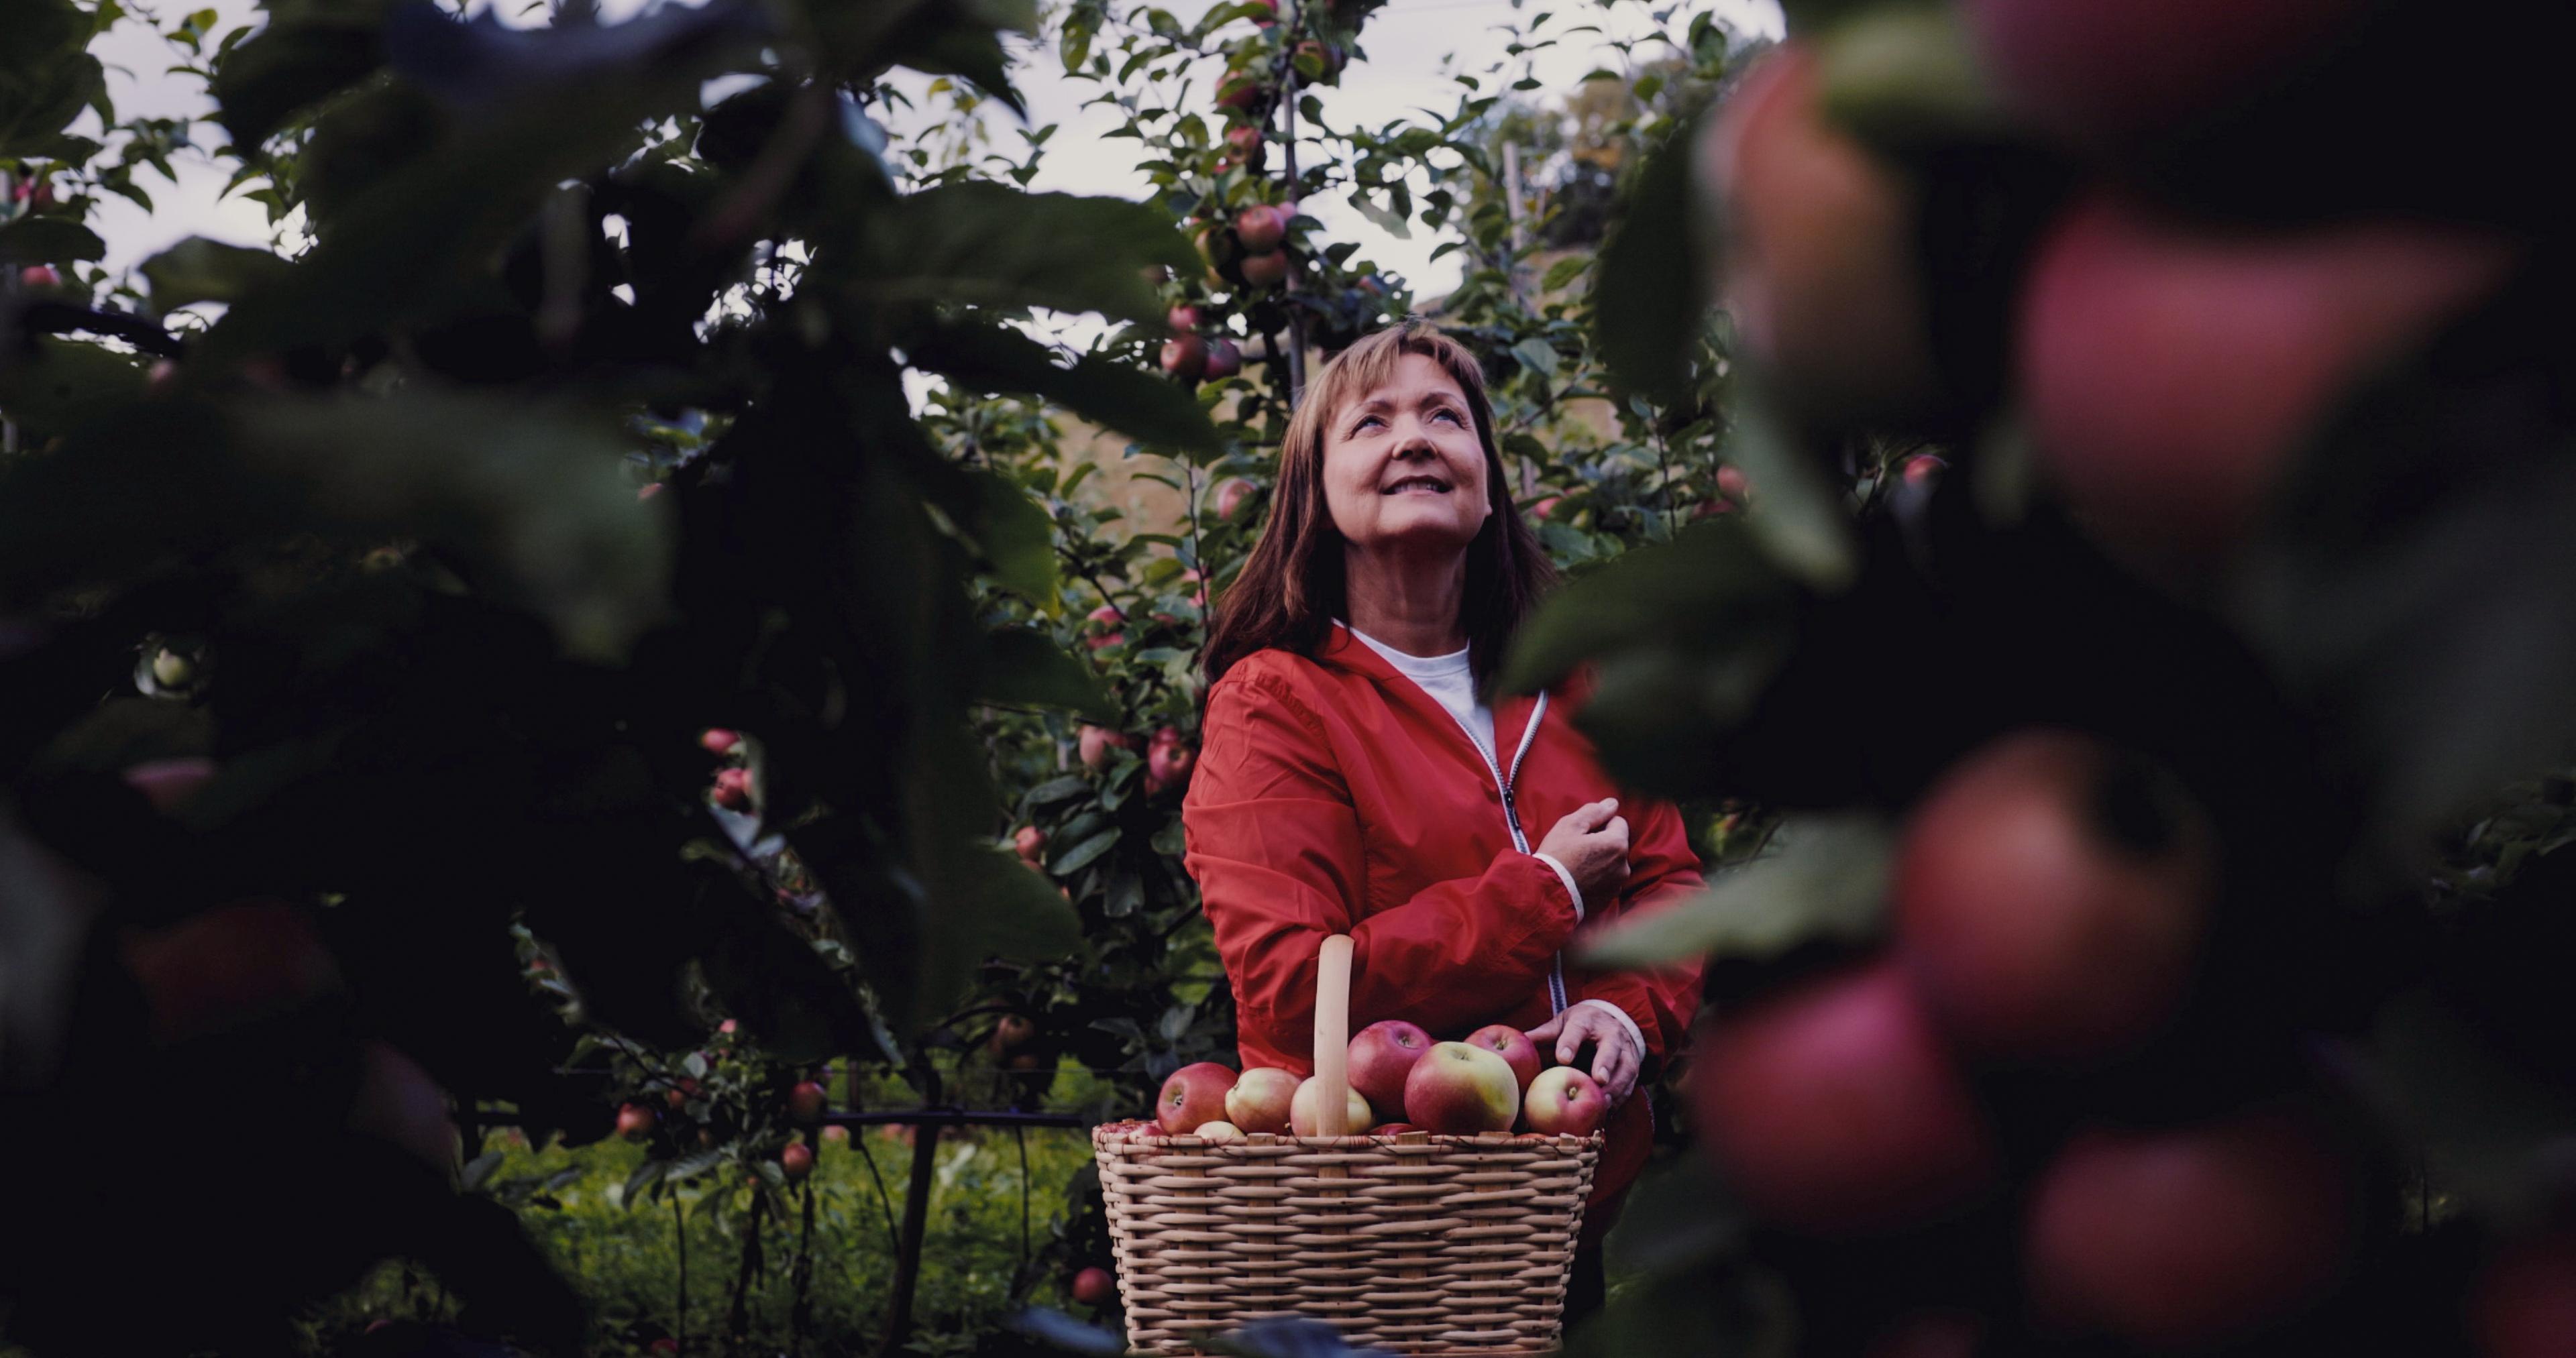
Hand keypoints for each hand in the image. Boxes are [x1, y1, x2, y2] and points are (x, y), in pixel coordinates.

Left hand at [1526, 1001, 1642, 1105]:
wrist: (1612, 1020)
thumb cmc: (1581, 1025)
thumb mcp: (1562, 1023)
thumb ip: (1545, 1034)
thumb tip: (1522, 1040)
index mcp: (1587, 1021)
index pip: (1578, 1030)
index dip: (1570, 1043)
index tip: (1562, 1058)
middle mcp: (1610, 1034)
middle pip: (1610, 1048)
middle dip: (1605, 1064)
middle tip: (1598, 1080)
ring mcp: (1625, 1050)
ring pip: (1625, 1068)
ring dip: (1616, 1087)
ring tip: (1603, 1103)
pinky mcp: (1633, 1066)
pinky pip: (1630, 1083)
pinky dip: (1621, 1098)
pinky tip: (1609, 1111)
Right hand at [1536, 798, 1629, 905]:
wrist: (1544, 894)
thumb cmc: (1556, 857)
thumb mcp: (1570, 825)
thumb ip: (1594, 811)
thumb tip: (1612, 803)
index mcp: (1617, 845)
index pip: (1618, 822)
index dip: (1599, 824)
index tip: (1581, 833)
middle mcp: (1623, 867)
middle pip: (1616, 844)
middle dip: (1602, 843)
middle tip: (1576, 849)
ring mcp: (1617, 885)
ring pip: (1612, 864)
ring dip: (1600, 861)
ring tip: (1576, 866)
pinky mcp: (1608, 900)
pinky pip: (1606, 881)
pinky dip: (1596, 879)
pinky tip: (1578, 880)